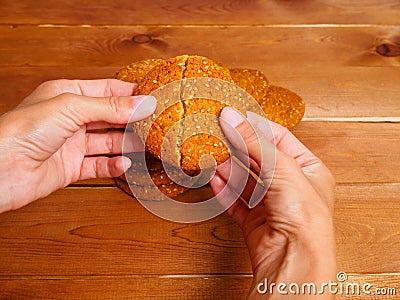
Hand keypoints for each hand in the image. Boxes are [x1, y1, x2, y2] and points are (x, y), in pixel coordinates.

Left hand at [0, 79, 155, 212]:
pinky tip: (123, 164)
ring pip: (108, 141)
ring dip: (127, 143)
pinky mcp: (70, 167)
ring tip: (146, 145)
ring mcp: (71, 144)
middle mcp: (70, 118)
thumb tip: (142, 104)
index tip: (154, 97)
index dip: (130, 93)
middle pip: (111, 116)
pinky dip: (113, 165)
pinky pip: (98, 165)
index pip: (107, 90)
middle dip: (132, 119)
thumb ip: (109, 107)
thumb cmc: (22, 131)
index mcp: (67, 94)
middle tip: (155, 123)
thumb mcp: (71, 108)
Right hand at [211, 107, 335, 298]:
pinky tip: (214, 177)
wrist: (295, 260)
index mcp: (308, 169)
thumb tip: (231, 117)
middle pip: (259, 158)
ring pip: (245, 179)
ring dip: (228, 167)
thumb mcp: (282, 168)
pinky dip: (224, 188)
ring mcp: (272, 204)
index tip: (232, 116)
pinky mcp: (255, 221)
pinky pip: (236, 200)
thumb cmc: (305, 217)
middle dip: (238, 146)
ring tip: (212, 154)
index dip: (255, 126)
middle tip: (217, 133)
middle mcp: (291, 186)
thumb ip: (253, 141)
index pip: (279, 138)